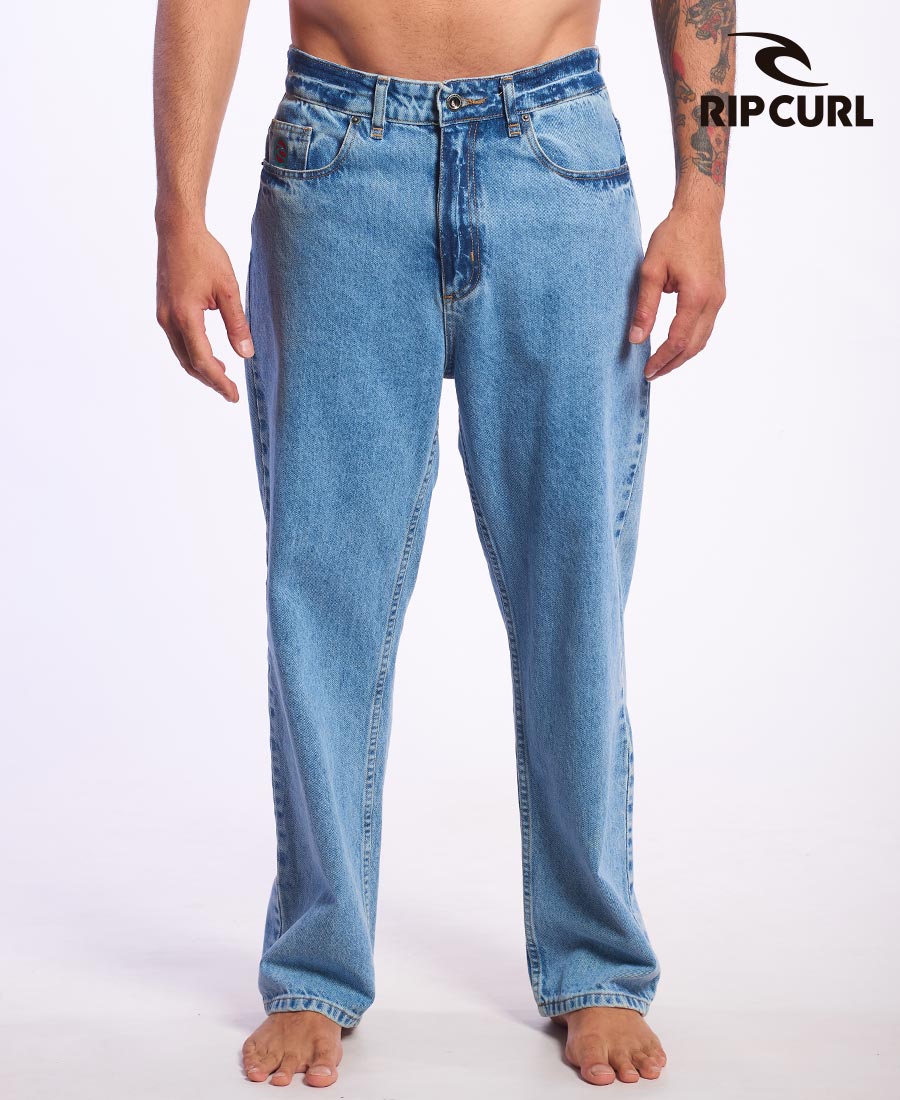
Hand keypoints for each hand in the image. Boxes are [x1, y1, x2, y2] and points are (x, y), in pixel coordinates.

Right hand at [156, 224, 252, 401]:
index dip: (219, 382)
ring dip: (201, 369)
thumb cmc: (204, 254)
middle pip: (189, 363)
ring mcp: (163, 315)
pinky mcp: (163, 310)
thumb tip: (246, 355)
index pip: (203, 361)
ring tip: (223, 376)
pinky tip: (210, 355)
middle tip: (231, 392)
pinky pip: (177, 342)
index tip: (234, 396)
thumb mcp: (228, 289)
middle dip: (210, 380)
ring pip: (181, 354)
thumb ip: (237, 324)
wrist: (177, 231)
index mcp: (185, 317)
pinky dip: (193, 354)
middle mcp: (169, 320)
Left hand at [628, 205, 725, 379]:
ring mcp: (719, 297)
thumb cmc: (673, 236)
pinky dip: (691, 340)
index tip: (646, 370)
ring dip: (683, 354)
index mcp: (697, 296)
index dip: (662, 359)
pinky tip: (675, 344)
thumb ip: (644, 308)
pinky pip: (706, 326)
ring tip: (662, 364)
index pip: (679, 340)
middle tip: (652, 374)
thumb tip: (636, 339)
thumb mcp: (650, 271)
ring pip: (703, 338)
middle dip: (672, 363)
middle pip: (694, 346)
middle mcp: (713, 300)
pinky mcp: (718, 293)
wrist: (699, 213)